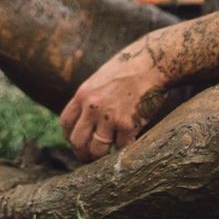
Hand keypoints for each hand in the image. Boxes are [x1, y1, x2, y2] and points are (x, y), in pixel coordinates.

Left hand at [59, 39, 167, 162]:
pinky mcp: (128, 125)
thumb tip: (88, 117)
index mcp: (83, 94)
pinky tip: (130, 141)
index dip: (70, 135)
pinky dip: (126, 147)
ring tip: (110, 153)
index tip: (79, 140)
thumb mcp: (101, 78)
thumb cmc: (130, 67)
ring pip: (97, 150)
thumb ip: (92, 97)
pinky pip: (122, 147)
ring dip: (103, 155)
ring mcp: (109, 117)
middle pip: (77, 141)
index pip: (66, 122)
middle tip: (91, 156)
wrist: (153, 62)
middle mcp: (92, 107)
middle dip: (83, 152)